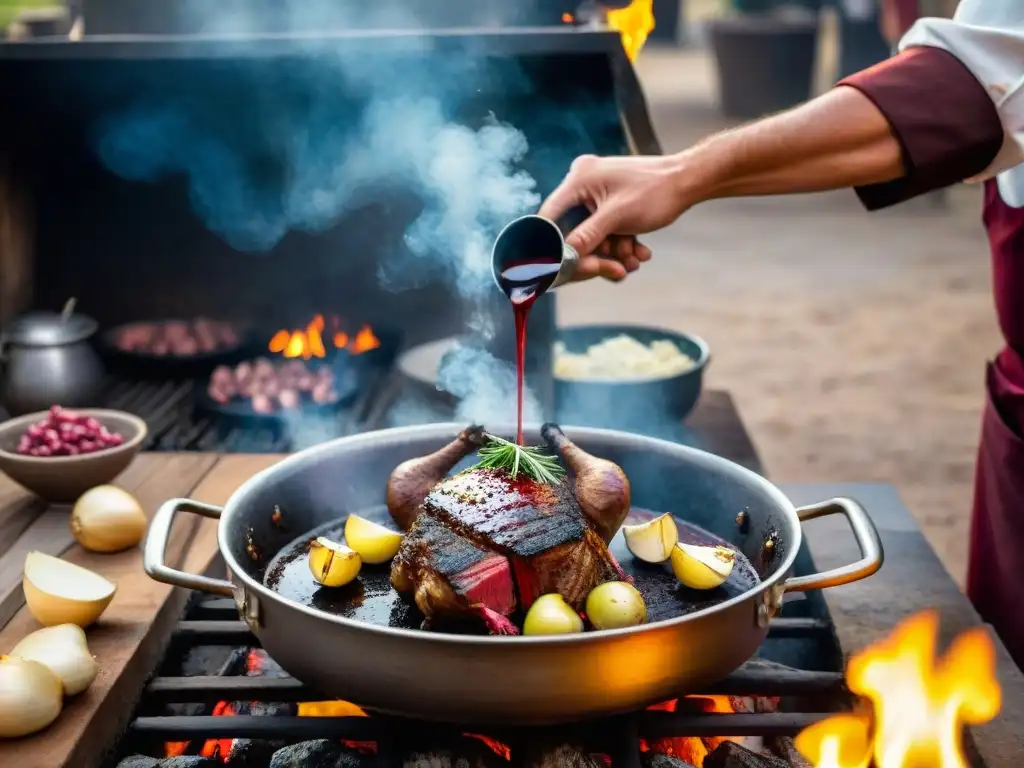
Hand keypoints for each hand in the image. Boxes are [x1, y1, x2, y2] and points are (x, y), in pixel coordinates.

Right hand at [538, 154, 689, 281]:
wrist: (688, 182)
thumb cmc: (656, 192)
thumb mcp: (618, 216)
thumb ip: (588, 235)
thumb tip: (563, 256)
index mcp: (580, 179)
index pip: (550, 215)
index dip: (551, 243)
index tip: (555, 266)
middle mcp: (584, 184)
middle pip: (574, 230)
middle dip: (596, 253)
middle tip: (616, 270)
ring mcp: (598, 194)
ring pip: (594, 235)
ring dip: (613, 253)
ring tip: (635, 260)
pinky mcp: (611, 204)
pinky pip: (607, 231)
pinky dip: (621, 244)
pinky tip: (640, 253)